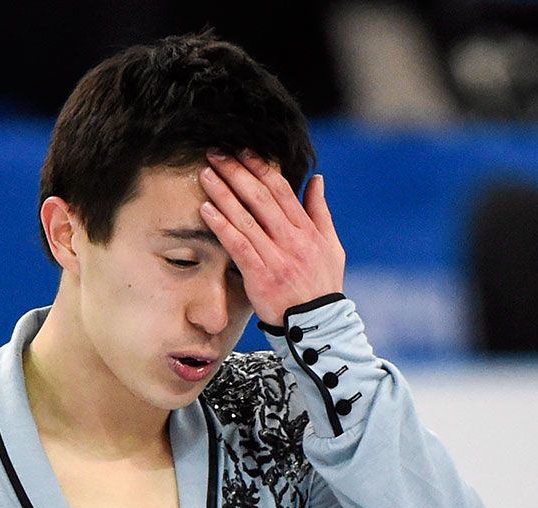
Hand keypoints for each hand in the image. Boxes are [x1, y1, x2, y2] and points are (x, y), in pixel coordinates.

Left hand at [198, 151, 344, 325]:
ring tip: (206, 174)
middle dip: (236, 172)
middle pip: (260, 197)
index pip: (281, 190)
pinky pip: (238, 245)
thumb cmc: (323, 285)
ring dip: (223, 193)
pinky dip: (222, 226)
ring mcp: (276, 257)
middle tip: (216, 154)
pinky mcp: (261, 276)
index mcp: (307, 230)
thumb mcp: (331, 246)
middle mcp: (292, 239)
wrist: (318, 325)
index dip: (260, 168)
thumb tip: (317, 179)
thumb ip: (321, 212)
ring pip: (246, 218)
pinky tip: (206, 210)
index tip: (242, 152)